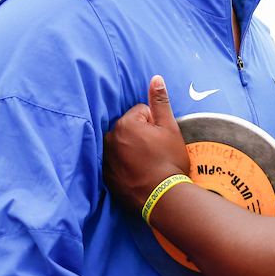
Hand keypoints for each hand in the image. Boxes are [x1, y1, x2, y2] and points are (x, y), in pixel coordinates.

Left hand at [103, 75, 190, 211]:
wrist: (163, 197)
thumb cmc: (168, 161)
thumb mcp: (170, 129)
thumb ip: (160, 102)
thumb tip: (155, 78)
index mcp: (125, 123)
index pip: (141, 112)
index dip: (155, 125)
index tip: (161, 141)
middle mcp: (109, 138)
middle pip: (129, 128)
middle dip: (141, 136)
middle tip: (155, 153)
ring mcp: (104, 158)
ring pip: (121, 144)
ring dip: (131, 150)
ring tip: (146, 164)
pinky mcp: (104, 175)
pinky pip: (114, 161)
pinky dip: (123, 164)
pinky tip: (137, 173)